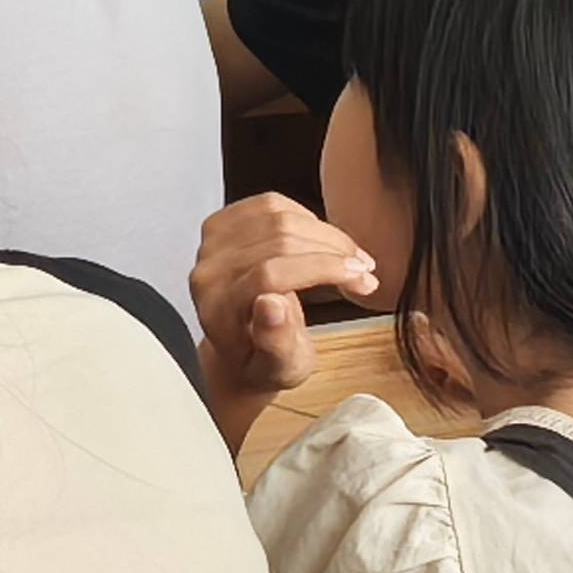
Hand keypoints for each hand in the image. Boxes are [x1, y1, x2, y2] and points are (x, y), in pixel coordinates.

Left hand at [191, 194, 381, 432]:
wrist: (242, 349)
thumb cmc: (264, 363)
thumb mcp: (282, 369)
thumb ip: (276, 343)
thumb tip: (272, 304)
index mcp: (217, 310)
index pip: (270, 274)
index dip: (322, 270)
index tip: (362, 278)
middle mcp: (207, 272)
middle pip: (276, 239)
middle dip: (332, 251)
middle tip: (365, 271)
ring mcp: (210, 244)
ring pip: (276, 215)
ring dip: (325, 233)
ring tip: (353, 257)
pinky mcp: (221, 224)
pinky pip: (269, 204)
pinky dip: (306, 218)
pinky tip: (326, 240)